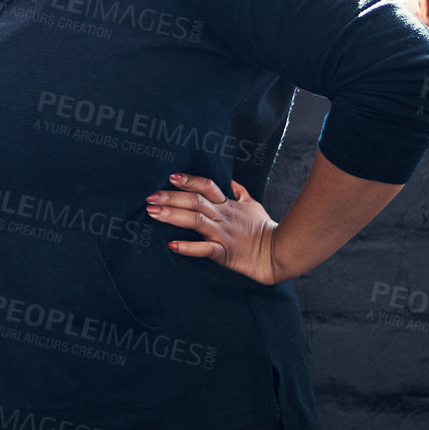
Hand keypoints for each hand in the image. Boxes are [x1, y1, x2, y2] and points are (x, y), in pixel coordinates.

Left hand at [147, 173, 287, 284]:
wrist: (278, 253)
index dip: (189, 180)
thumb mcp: (253, 205)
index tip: (171, 177)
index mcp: (228, 205)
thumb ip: (240, 192)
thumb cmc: (263, 229)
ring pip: (196, 221)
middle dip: (171, 197)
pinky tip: (172, 245)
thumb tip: (232, 181)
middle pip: (195, 202)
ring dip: (173, 216)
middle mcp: (222, 217)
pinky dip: (188, 247)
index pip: (207, 186)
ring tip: (152, 213)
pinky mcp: (224, 253)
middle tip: (150, 196)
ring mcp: (223, 234)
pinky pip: (205, 249)